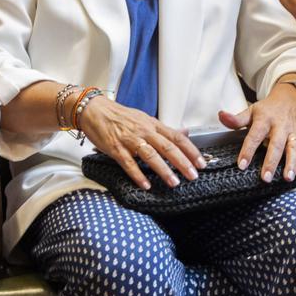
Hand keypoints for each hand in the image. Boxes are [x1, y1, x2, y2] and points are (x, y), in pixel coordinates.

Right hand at [80, 96, 204, 189]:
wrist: (94, 110)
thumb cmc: (119, 116)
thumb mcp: (145, 119)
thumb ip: (165, 129)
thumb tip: (185, 132)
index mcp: (153, 125)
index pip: (177, 138)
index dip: (191, 151)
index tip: (201, 163)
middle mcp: (144, 131)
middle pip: (167, 147)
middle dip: (182, 163)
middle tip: (193, 176)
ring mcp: (129, 140)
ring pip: (150, 155)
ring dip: (163, 170)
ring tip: (174, 183)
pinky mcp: (115, 148)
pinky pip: (128, 163)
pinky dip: (137, 175)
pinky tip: (145, 185)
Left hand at [219, 82, 295, 182]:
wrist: (290, 98)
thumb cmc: (268, 109)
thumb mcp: (251, 110)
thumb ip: (236, 118)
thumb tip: (221, 115)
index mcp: (265, 120)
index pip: (255, 136)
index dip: (248, 150)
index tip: (242, 164)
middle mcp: (281, 127)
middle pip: (276, 145)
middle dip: (272, 162)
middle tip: (266, 177)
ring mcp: (293, 133)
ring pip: (294, 148)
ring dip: (292, 163)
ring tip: (288, 178)